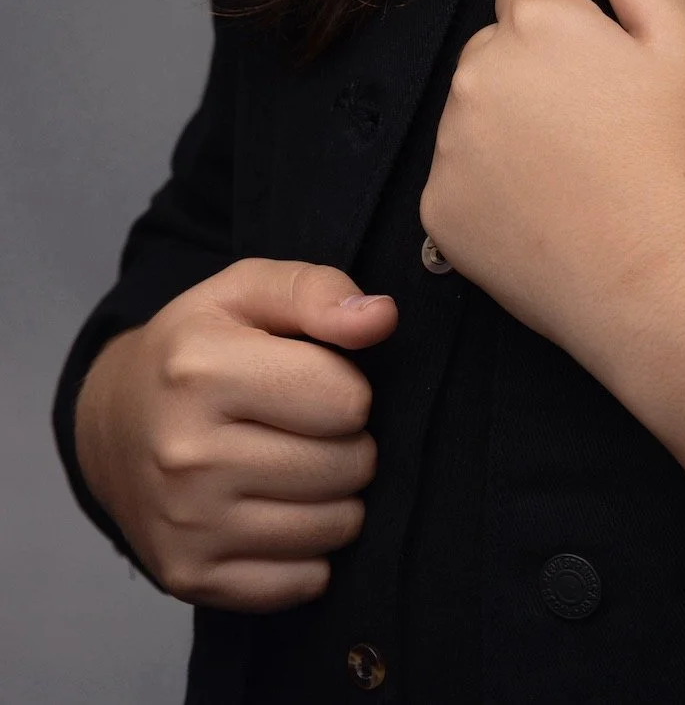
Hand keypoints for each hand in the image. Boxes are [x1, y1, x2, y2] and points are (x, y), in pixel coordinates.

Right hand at [73, 258, 396, 610]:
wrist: (113, 422)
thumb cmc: (198, 348)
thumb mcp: (247, 291)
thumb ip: (317, 292)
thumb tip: (382, 318)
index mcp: (202, 371)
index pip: (345, 400)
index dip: (349, 387)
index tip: (318, 381)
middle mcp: (186, 454)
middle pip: (347, 466)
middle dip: (350, 443)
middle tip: (314, 429)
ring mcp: (185, 523)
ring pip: (334, 527)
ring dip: (338, 497)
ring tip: (303, 466)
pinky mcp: (188, 576)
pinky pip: (303, 582)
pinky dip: (312, 552)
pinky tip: (283, 512)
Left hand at [420, 0, 684, 383]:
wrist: (670, 289)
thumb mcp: (684, 39)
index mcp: (537, 20)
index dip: (584, 23)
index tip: (618, 74)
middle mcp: (476, 73)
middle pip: (500, 42)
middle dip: (541, 67)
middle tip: (604, 127)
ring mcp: (450, 146)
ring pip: (477, 105)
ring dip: (515, 123)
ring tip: (581, 173)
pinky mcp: (439, 210)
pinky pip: (459, 171)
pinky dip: (494, 185)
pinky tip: (551, 211)